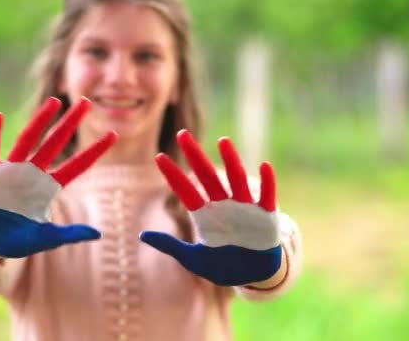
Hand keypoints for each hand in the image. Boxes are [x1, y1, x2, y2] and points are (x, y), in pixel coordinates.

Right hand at [0, 97, 116, 257]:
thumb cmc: (18, 238)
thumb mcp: (46, 238)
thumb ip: (69, 234)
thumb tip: (97, 234)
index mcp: (50, 187)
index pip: (78, 164)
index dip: (95, 151)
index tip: (114, 135)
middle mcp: (34, 173)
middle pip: (56, 142)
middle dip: (70, 123)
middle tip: (86, 102)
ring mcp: (11, 170)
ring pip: (28, 139)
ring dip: (40, 121)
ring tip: (55, 102)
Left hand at [140, 130, 280, 285]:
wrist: (252, 275)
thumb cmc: (221, 265)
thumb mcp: (192, 258)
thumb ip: (169, 246)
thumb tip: (142, 235)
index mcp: (204, 215)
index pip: (185, 190)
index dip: (172, 175)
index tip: (158, 157)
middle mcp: (222, 205)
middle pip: (206, 175)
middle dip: (194, 155)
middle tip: (181, 133)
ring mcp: (244, 208)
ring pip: (236, 179)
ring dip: (231, 160)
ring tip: (222, 141)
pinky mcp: (265, 216)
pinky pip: (266, 196)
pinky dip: (266, 182)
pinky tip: (263, 166)